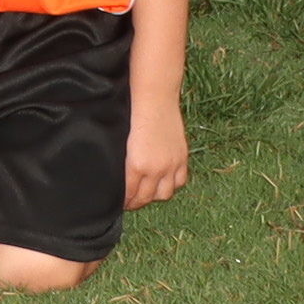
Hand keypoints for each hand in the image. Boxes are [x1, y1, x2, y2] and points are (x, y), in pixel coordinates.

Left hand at [125, 93, 189, 210]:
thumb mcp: (122, 142)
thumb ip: (125, 163)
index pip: (130, 193)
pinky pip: (179, 182)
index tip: (121, 203)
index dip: (125, 201)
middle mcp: (156, 169)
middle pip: (146, 197)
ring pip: (164, 194)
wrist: (155, 100)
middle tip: (131, 202)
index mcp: (137, 166)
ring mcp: (171, 165)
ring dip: (155, 196)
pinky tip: (164, 183)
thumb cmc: (133, 115)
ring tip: (147, 193)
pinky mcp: (182, 158)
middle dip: (137, 202)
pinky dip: (172, 185)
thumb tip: (123, 178)